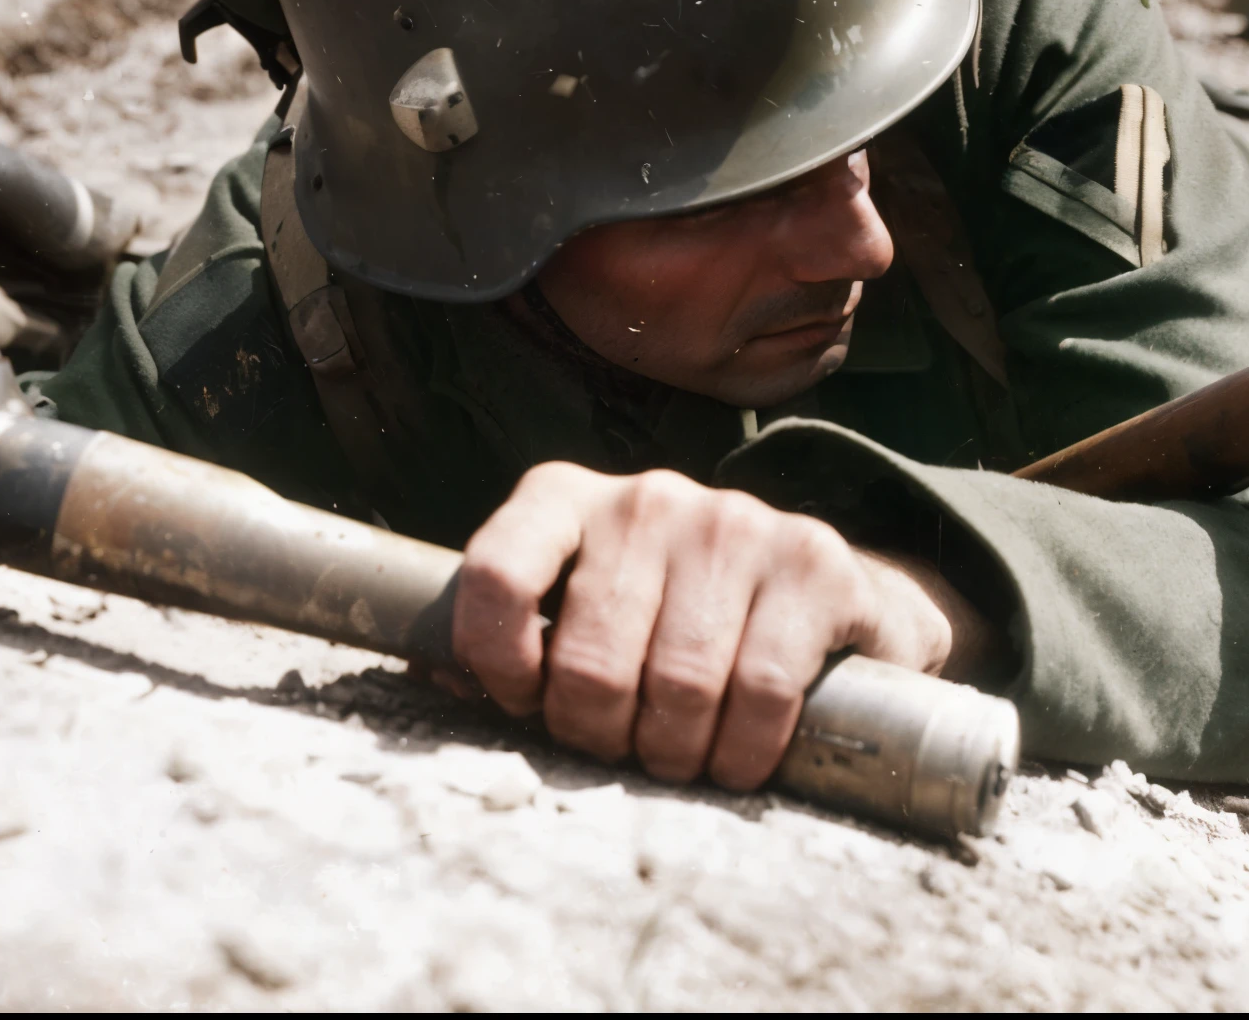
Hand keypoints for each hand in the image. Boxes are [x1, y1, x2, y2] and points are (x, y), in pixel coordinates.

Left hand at [452, 462, 989, 789]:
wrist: (818, 602)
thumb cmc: (669, 623)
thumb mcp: (575, 612)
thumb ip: (507, 639)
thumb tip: (431, 679)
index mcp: (565, 497)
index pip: (496, 574)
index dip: (497, 665)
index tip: (525, 704)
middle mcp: (647, 495)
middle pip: (589, 663)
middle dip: (600, 735)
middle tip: (622, 745)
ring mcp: (734, 519)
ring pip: (677, 686)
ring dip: (674, 752)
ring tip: (679, 752)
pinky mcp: (811, 559)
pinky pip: (761, 691)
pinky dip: (743, 751)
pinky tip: (738, 752)